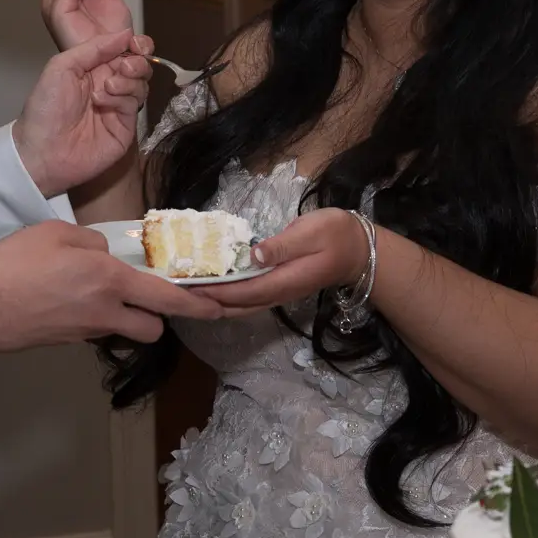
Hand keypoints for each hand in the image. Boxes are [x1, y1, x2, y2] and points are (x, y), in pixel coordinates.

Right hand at [0, 220, 215, 351]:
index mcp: (109, 280)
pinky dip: (92, 317)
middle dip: (157, 316)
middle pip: (153, 328)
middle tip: (148, 296)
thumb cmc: (15, 264)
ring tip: (104, 296)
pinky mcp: (65, 341)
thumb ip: (93, 242)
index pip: (167, 298)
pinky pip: (93, 329)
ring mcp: (85, 332)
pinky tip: (69, 299)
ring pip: (123, 331)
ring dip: (126, 318)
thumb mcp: (57, 233)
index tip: (218, 308)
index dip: (198, 306)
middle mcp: (104, 312)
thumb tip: (106, 255)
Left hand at [14, 26, 153, 195]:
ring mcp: (118, 108)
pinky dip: (121, 98)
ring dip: (127, 80)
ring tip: (107, 87)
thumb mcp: (62, 65)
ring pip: (141, 85)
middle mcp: (109, 86)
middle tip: (123, 67)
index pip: (123, 51)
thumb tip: (125, 34)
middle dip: (136, 62)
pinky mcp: (125, 128)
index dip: (133, 45)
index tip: (134, 42)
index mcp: (94, 69)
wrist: (41, 151)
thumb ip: (94, 48)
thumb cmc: (45, 108)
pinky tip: (101, 101)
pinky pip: (134, 105)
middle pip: (139, 67)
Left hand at [191, 207, 371, 313]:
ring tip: (189, 294)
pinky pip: (249, 299)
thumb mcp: (311, 232)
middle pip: (239, 305)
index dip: (217, 292)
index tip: (190, 289)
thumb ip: (282, 245)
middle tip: (178, 294)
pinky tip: (214, 290)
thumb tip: (254, 255)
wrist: (359, 250)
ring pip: (243, 306)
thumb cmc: (336, 234)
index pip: (245, 291)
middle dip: (209, 301)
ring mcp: (280, 293)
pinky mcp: (279, 288)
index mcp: (286, 280)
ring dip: (216, 302)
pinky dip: (229, 298)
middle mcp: (280, 293)